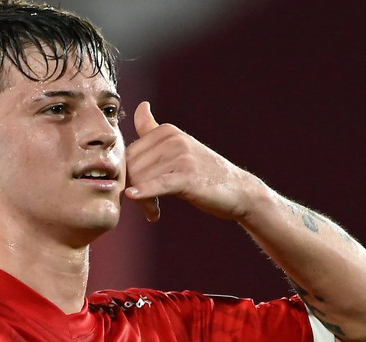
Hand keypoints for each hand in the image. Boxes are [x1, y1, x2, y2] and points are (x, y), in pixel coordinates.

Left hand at [123, 101, 265, 221]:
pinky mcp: (188, 176)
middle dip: (133, 190)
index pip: (128, 155)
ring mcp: (182, 156)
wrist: (237, 189)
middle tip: (147, 207)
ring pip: (142, 180)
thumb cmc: (203, 171)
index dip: (127, 176)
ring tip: (153, 211)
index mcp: (166, 131)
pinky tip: (132, 196)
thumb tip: (141, 105)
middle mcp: (173, 139)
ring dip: (143, 202)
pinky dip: (144, 192)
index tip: (137, 192)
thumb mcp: (178, 145)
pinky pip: (158, 184)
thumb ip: (153, 128)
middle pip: (132, 168)